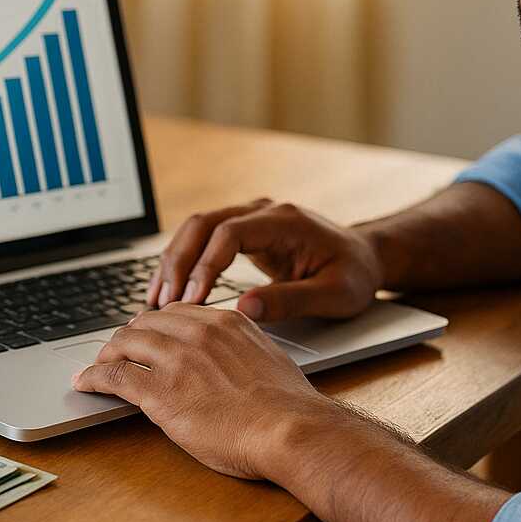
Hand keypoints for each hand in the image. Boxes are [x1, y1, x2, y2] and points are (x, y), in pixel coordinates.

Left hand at [72, 303, 335, 478]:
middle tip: (118, 352)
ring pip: (125, 343)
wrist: (291, 428)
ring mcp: (177, 359)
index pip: (178, 312)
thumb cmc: (288, 406)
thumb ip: (244, 351)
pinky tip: (86, 383)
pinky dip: (95, 377)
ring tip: (99, 367)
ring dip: (107, 355)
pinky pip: (115, 376)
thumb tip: (238, 361)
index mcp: (226, 322)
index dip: (157, 326)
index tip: (150, 337)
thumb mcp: (268, 360)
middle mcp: (198, 332)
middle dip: (128, 337)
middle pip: (146, 323)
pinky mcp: (160, 391)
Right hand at [148, 199, 381, 321]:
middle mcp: (263, 211)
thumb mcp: (333, 295)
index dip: (205, 266)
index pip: (230, 234)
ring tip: (156, 301)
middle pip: (203, 224)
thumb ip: (290, 301)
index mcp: (284, 221)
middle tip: (162, 304)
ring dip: (173, 263)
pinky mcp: (244, 232)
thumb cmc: (354, 275)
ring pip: (196, 229)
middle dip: (178, 263)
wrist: (365, 257)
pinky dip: (183, 263)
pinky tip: (169, 291)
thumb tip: (243, 310)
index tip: (191, 300)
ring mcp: (251, 218)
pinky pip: (203, 240)